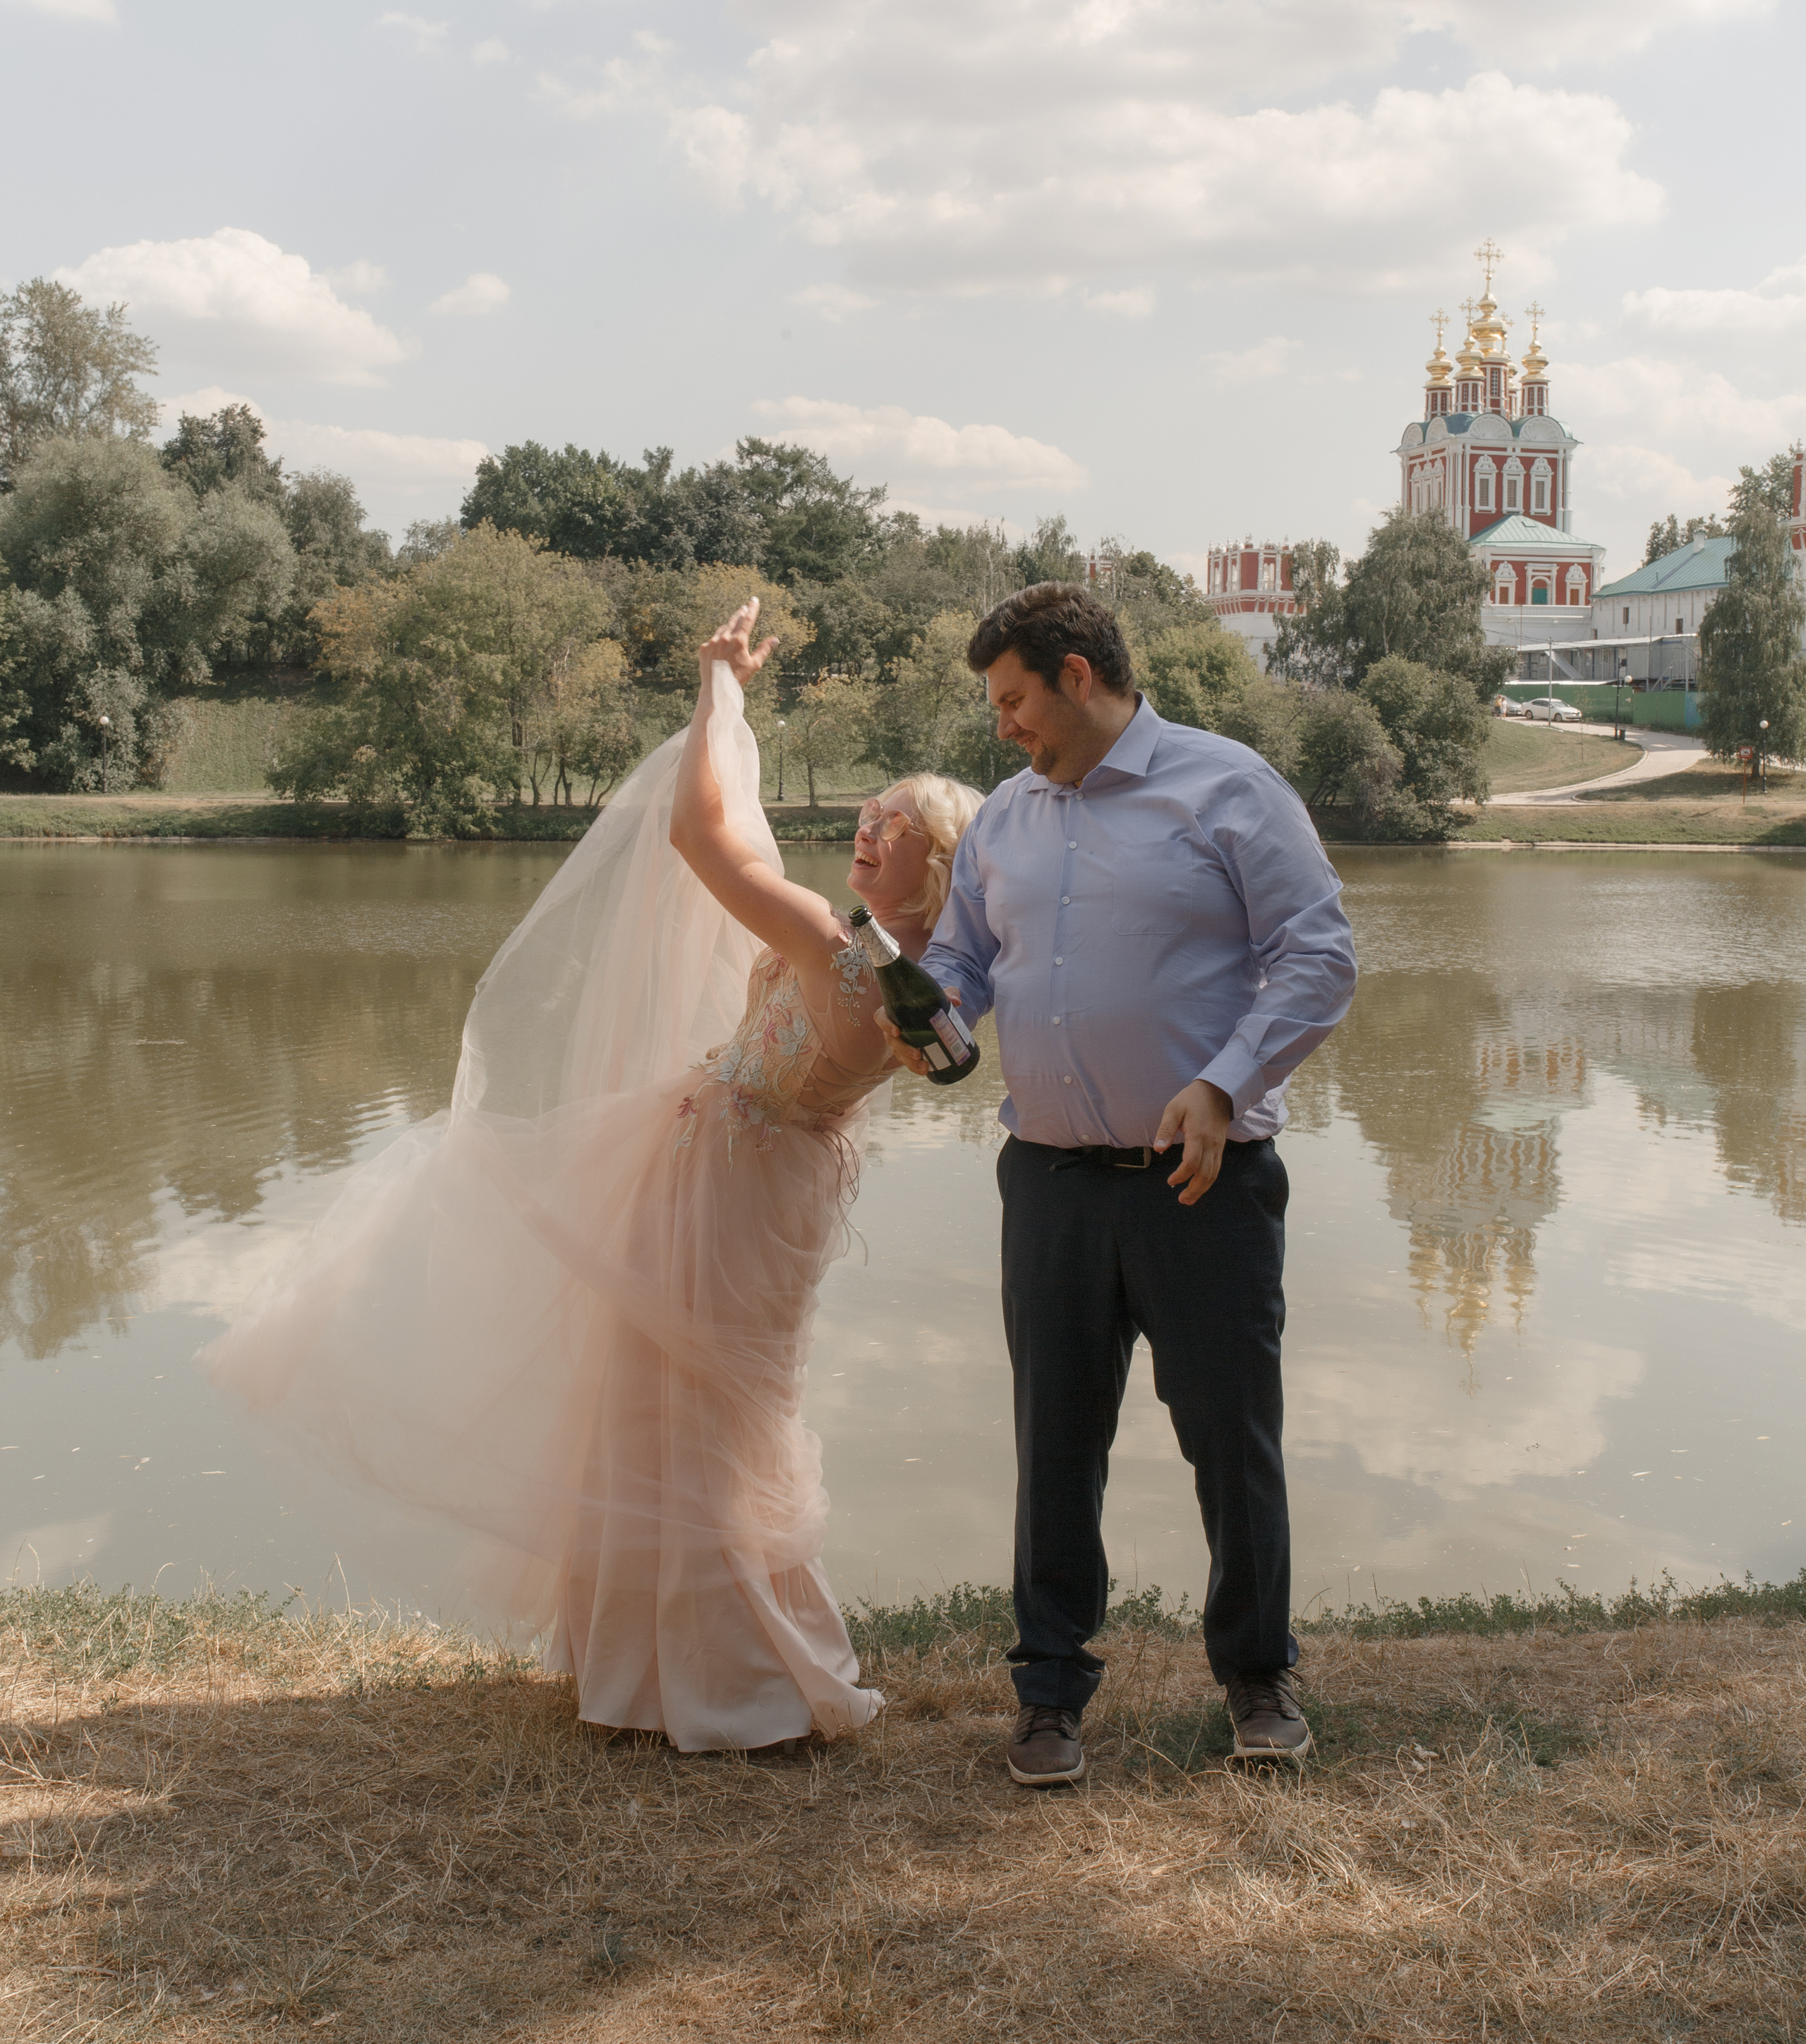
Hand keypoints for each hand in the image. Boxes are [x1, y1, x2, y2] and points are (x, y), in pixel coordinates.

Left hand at [700, 598, 777, 687]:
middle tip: (744, 607)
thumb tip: (775, 639)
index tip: (754, 600)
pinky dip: (718, 639)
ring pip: (722, 629)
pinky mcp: (703, 648)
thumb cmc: (738, 678)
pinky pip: (713, 639)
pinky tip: (722, 642)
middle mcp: (724, 638)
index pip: (747, 620)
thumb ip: (764, 649)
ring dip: (729, 625)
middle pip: (734, 620)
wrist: (717, 688)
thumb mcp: (754, 664)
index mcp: (738, 641)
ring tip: (734, 621)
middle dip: (740, 613)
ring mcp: (712, 642)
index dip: (752, 609)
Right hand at [873, 989, 961, 1075]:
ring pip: (899, 1054)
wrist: (932, 1011)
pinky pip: (907, 1061)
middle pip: (891, 1041)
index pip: (881, 1018)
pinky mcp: (906, 1051)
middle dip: (904, 1050)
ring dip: (910, 1063)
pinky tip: (925, 1070)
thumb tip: (956, 1001)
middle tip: (917, 1054)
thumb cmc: (928, 1000)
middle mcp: (892, 1028)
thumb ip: (947, 994)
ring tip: (924, 1067)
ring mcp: (898, 1041)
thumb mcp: (937, 995)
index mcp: (892, 1011)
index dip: (886, 1025)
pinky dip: (915, 1067)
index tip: (897, 1032)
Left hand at [1153, 1079, 1231, 1205]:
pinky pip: (1217, 1168)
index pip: (1192, 1162)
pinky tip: (1199, 1187)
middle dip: (1194, 1190)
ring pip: (1213, 1174)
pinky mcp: (1220, 1147)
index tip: (1170, 1181)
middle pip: (1205, 1174)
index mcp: (1198, 1135)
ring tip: (1189, 1199)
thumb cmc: (1192, 1099)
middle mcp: (1211, 1144)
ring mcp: (1218, 1147)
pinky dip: (1208, 1180)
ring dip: (1202, 1189)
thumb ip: (1166, 1130)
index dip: (1181, 1175)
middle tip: (1182, 1200)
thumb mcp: (1174, 1109)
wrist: (1218, 1092)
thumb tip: (1158, 1149)